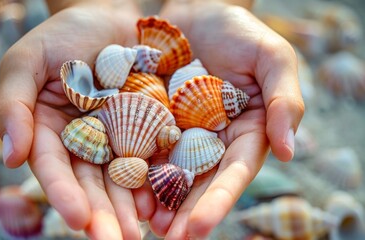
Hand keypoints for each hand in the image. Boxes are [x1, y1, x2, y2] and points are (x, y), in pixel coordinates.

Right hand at [0, 1, 144, 238]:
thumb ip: (13, 105)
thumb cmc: (66, 34)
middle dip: (102, 213)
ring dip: (130, 207)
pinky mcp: (148, 129)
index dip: (63, 194)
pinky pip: (152, 156)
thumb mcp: (28, 60)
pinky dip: (156, 179)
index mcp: (49, 130)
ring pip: (122, 177)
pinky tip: (164, 201)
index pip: (53, 167)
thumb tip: (11, 158)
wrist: (114, 18)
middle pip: (90, 182)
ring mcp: (117, 138)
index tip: (77, 219)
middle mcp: (83, 141)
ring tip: (141, 231)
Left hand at [141, 0, 303, 237]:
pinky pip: (141, 146)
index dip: (219, 199)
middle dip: (186, 211)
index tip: (201, 227)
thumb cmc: (236, 30)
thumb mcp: (271, 56)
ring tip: (144, 226)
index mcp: (244, 130)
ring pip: (169, 171)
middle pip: (200, 180)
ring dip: (158, 200)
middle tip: (169, 239)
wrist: (191, 12)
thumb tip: (289, 151)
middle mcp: (211, 139)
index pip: (234, 171)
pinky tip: (122, 191)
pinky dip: (135, 169)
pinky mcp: (149, 120)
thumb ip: (285, 101)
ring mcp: (179, 132)